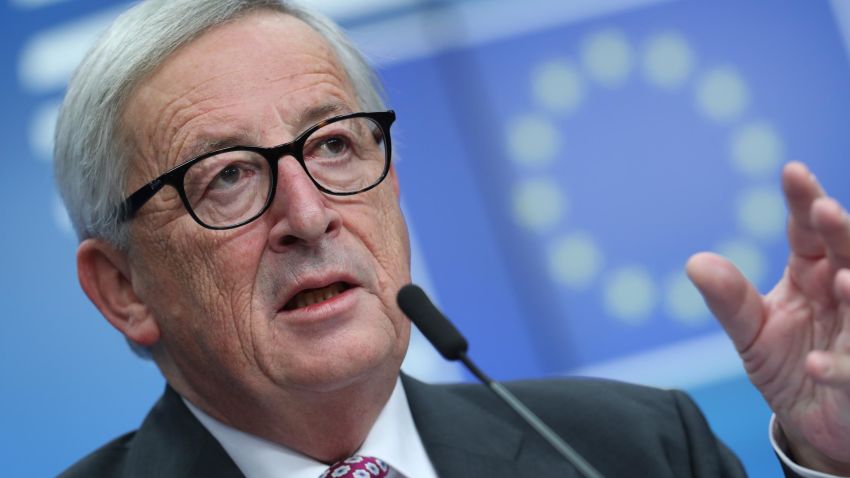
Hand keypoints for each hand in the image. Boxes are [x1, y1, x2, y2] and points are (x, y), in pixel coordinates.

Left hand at [687, 161, 849, 473]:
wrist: (813, 421)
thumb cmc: (789, 365)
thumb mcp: (751, 331)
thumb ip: (729, 299)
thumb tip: (695, 262)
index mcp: (813, 273)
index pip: (810, 231)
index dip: (805, 201)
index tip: (793, 172)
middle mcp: (842, 293)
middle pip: (848, 253)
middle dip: (842, 231)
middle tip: (825, 210)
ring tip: (842, 277)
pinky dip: (838, 368)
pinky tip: (816, 365)